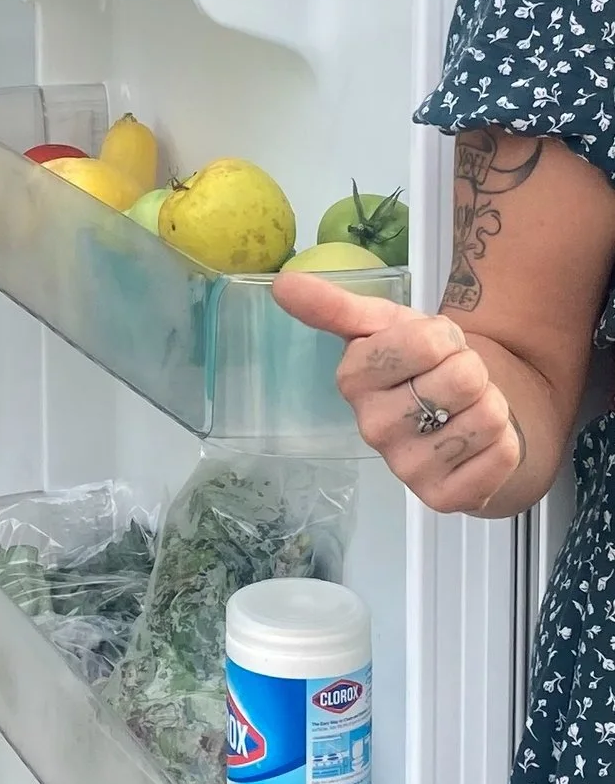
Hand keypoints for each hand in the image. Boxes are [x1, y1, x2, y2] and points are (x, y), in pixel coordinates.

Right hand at [273, 272, 524, 511]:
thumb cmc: (420, 362)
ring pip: (488, 417)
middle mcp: (371, 428)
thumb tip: (280, 283)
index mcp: (352, 380)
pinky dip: (504, 442)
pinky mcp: (444, 499)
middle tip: (451, 379)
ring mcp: (406, 469)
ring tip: (466, 408)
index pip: (427, 342)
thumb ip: (334, 305)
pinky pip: (503, 455)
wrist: (458, 412)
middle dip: (472, 369)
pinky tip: (479, 442)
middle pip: (462, 379)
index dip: (444, 337)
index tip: (433, 346)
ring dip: (492, 403)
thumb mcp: (383, 323)